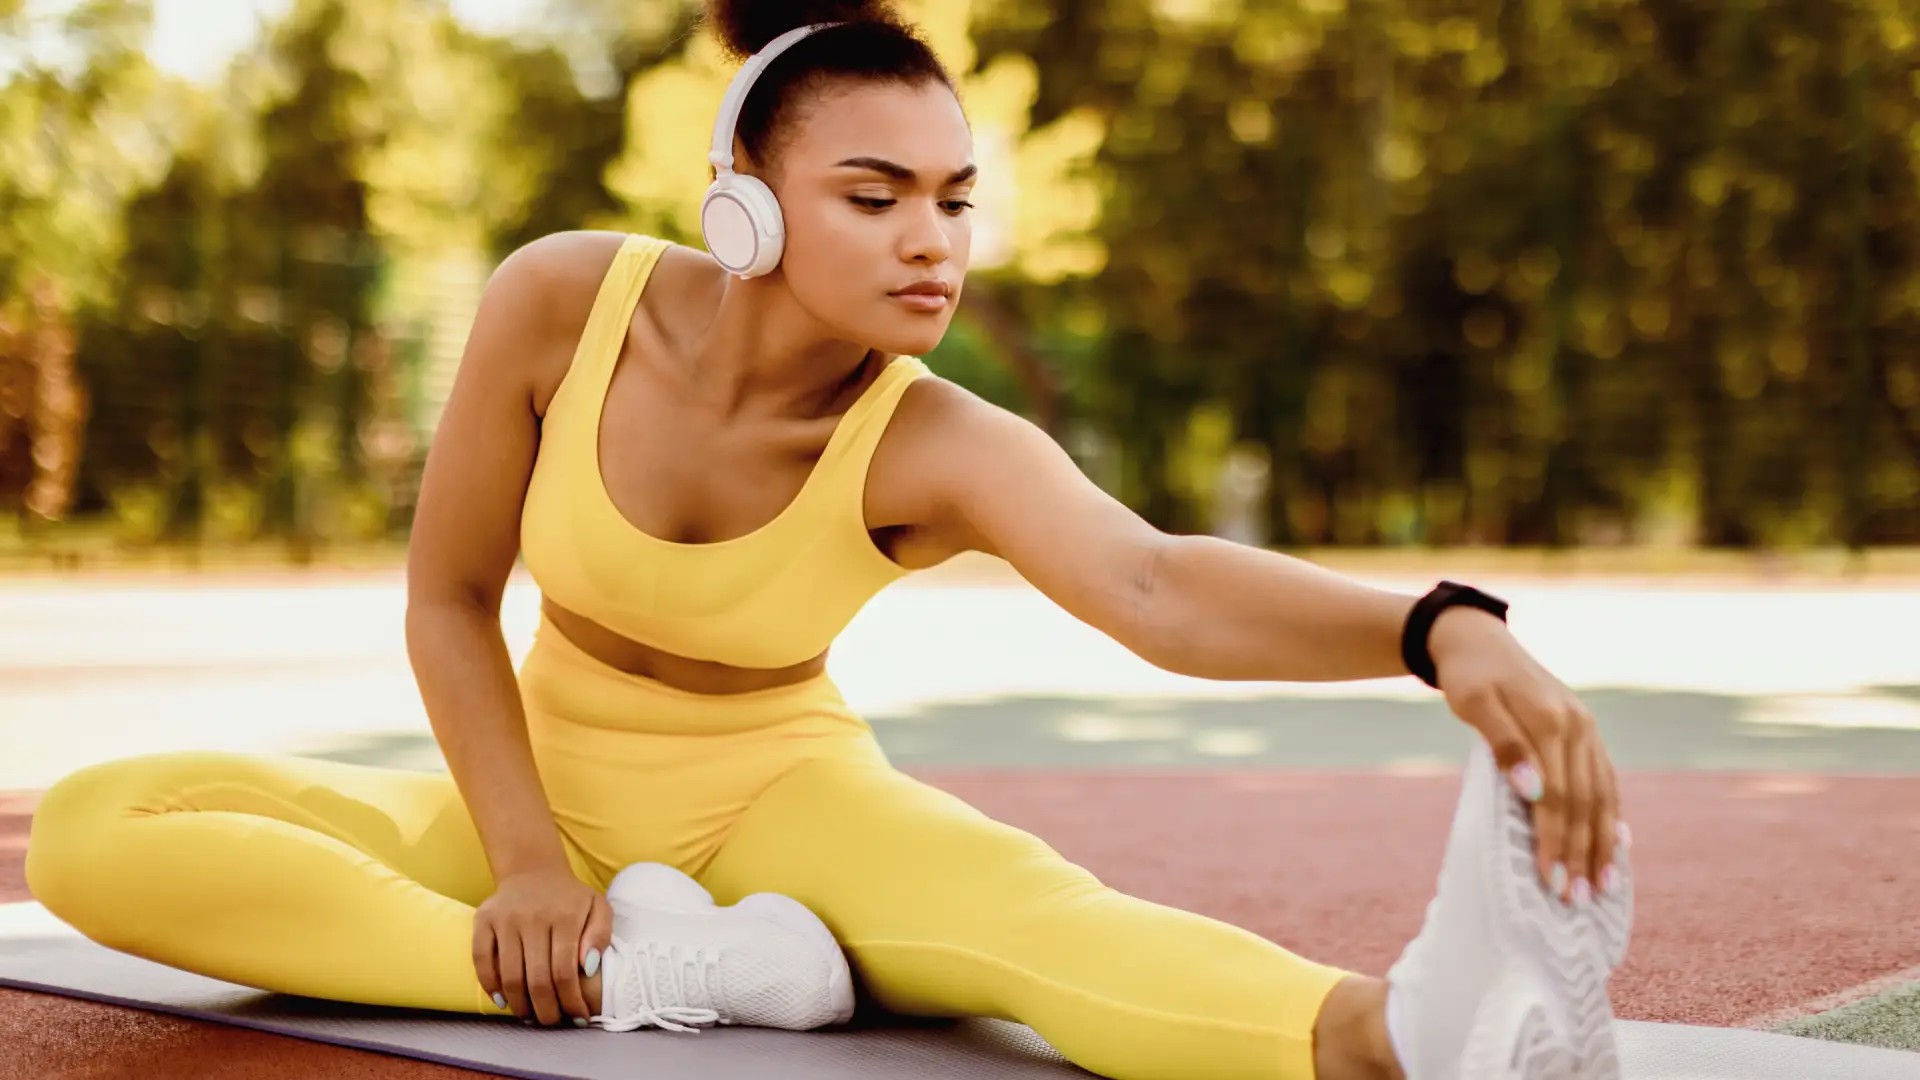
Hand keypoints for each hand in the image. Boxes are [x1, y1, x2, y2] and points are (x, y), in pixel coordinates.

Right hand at [474, 868, 612, 1026]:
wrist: (533, 870)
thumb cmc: (569, 898)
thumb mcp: (597, 907)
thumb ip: (600, 935)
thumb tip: (588, 966)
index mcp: (565, 915)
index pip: (565, 971)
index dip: (570, 1001)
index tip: (577, 1017)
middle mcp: (532, 917)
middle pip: (536, 979)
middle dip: (546, 1010)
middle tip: (552, 1022)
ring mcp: (505, 918)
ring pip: (509, 975)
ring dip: (520, 1005)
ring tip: (530, 1017)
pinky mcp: (483, 920)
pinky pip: (481, 960)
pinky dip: (490, 985)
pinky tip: (504, 1001)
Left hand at [1429, 607, 1626, 904]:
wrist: (1478, 639)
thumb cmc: (1468, 675)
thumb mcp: (1474, 702)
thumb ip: (1503, 744)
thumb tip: (1533, 791)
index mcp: (1553, 722)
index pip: (1558, 798)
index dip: (1557, 842)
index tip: (1553, 881)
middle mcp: (1579, 727)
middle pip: (1585, 803)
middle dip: (1583, 853)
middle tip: (1577, 899)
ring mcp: (1587, 729)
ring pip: (1602, 796)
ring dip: (1603, 842)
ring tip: (1603, 884)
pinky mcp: (1585, 732)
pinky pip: (1605, 780)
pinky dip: (1611, 815)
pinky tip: (1617, 843)